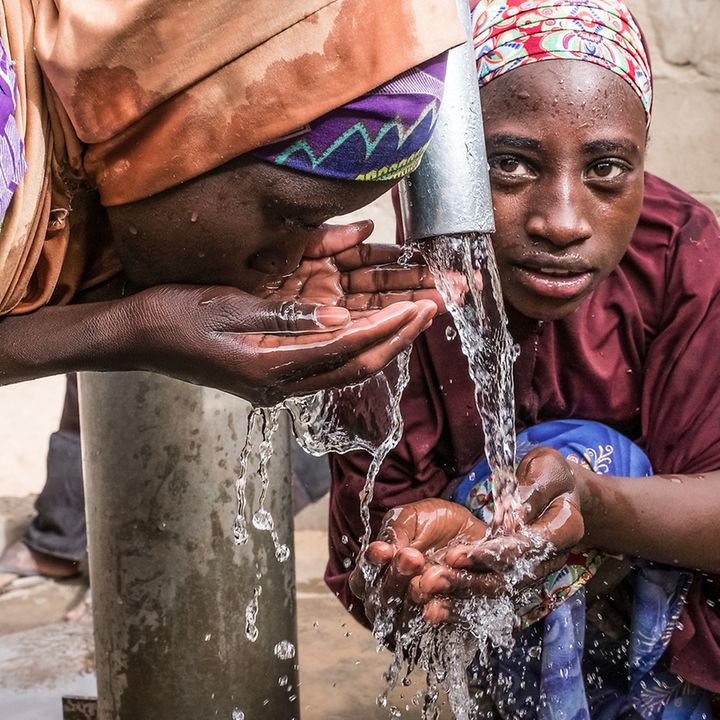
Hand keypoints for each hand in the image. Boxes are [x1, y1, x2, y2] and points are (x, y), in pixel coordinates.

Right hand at [124, 221, 439, 404]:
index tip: (419, 307)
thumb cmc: (172, 316)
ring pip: (344, 369)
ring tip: (413, 316)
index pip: (343, 349)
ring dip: (383, 344)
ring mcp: (275, 384)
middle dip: (397, 338)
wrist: (137, 339)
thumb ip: (285, 315)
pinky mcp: (272, 375)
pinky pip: (326, 366)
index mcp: (268, 366)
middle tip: (431, 309)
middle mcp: (278, 384)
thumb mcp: (226, 305)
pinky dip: (356, 347)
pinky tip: (373, 330)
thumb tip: (341, 319)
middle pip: (353, 366)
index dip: (386, 328)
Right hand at [349, 499, 488, 627]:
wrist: (470, 529)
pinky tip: (438, 604)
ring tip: (429, 576)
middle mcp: (393, 596)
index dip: (370, 567)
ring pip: (406, 617)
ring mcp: (417, 610)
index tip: (383, 550)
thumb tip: (382, 551)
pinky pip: (438, 622)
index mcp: (378, 572)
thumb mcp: (409, 517)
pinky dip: (438, 612)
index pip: (362, 579)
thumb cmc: (432, 521)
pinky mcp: (445, 618)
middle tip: (412, 557)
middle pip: (382, 600)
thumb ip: (394, 532)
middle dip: (395, 578)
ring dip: (416, 595)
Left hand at [416, 448, 584, 622]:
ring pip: (497, 590)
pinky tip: (435, 602)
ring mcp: (533, 571)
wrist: (560, 492)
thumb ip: (530, 492)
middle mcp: (551, 558)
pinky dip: (463, 598)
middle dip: (470, 580)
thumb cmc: (550, 474)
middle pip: (510, 578)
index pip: (527, 549)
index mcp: (565, 529)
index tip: (459, 554)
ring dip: (462, 593)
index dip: (493, 554)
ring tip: (429, 588)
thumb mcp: (545, 469)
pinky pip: (490, 591)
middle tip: (434, 577)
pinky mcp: (516, 575)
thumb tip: (513, 518)